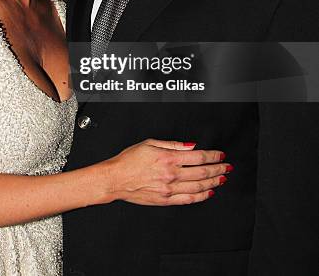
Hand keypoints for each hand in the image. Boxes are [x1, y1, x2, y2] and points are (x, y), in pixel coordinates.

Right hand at [106, 139, 230, 205]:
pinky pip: (188, 200)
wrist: (115, 178)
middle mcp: (171, 174)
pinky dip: (201, 196)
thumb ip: (173, 144)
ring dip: (213, 182)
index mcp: (168, 158)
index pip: (199, 157)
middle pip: (202, 172)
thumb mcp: (150, 143)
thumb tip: (191, 145)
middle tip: (227, 167)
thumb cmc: (129, 160)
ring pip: (198, 187)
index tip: (221, 155)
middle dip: (218, 169)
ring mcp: (169, 189)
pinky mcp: (165, 200)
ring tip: (221, 179)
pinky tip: (208, 192)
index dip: (213, 156)